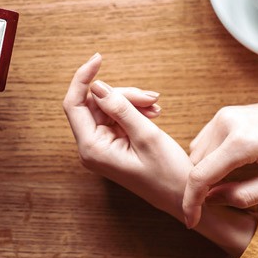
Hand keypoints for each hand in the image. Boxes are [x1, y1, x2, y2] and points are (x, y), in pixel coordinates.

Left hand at [63, 53, 191, 216]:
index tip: (99, 58)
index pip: (73, 104)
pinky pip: (117, 117)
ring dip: (132, 102)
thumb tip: (97, 86)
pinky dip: (134, 111)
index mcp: (92, 149)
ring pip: (108, 107)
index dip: (83, 78)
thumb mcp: (146, 136)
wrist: (183, 199)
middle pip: (95, 103)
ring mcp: (101, 146)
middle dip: (123, 94)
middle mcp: (91, 148)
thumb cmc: (168, 175)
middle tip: (152, 97)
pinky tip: (153, 114)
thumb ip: (120, 108)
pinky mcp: (112, 145)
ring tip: (157, 107)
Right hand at [182, 59, 257, 228]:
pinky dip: (210, 159)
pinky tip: (232, 166)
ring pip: (197, 154)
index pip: (200, 176)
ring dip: (206, 172)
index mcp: (241, 142)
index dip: (191, 202)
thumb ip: (247, 194)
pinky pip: (204, 142)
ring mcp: (223, 116)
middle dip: (203, 187)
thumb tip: (213, 200)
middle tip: (224, 201)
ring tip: (233, 182)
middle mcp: (226, 124)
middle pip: (196, 166)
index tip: (191, 222)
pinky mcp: (224, 114)